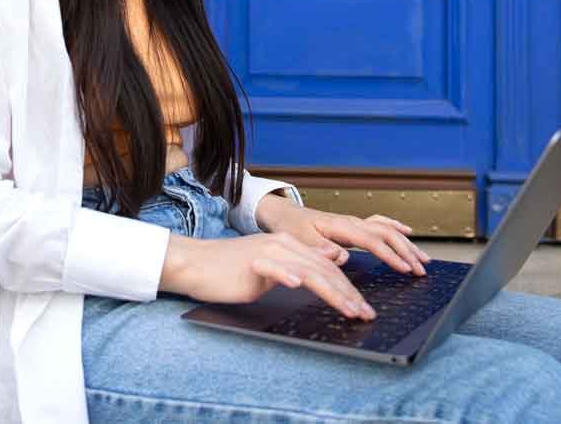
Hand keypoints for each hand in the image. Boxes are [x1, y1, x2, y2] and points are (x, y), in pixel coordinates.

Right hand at [159, 232, 377, 319]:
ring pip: (308, 271)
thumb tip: (322, 267)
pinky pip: (272, 267)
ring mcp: (268, 252)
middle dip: (349, 293)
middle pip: (324, 270)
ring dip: (331, 291)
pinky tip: (297, 285)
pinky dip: (286, 276)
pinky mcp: (251, 262)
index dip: (348, 288)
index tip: (362, 308)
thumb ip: (294, 266)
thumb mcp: (269, 267)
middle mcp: (283, 246)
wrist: (195, 263)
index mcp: (289, 247)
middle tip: (365, 314)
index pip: (327, 267)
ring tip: (348, 309)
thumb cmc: (228, 271)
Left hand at [256, 195, 431, 276]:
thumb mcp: (300, 241)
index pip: (372, 240)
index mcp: (340, 226)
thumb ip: (321, 250)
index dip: (390, 255)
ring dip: (406, 243)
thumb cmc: (291, 228)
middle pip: (386, 234)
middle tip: (420, 270)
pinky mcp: (354, 225)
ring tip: (423, 259)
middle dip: (406, 252)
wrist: (285, 215)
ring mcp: (354, 222)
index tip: (405, 269)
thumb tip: (342, 257)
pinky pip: (380, 223)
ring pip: (387, 229)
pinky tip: (408, 232)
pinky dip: (396, 227)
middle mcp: (351, 222)